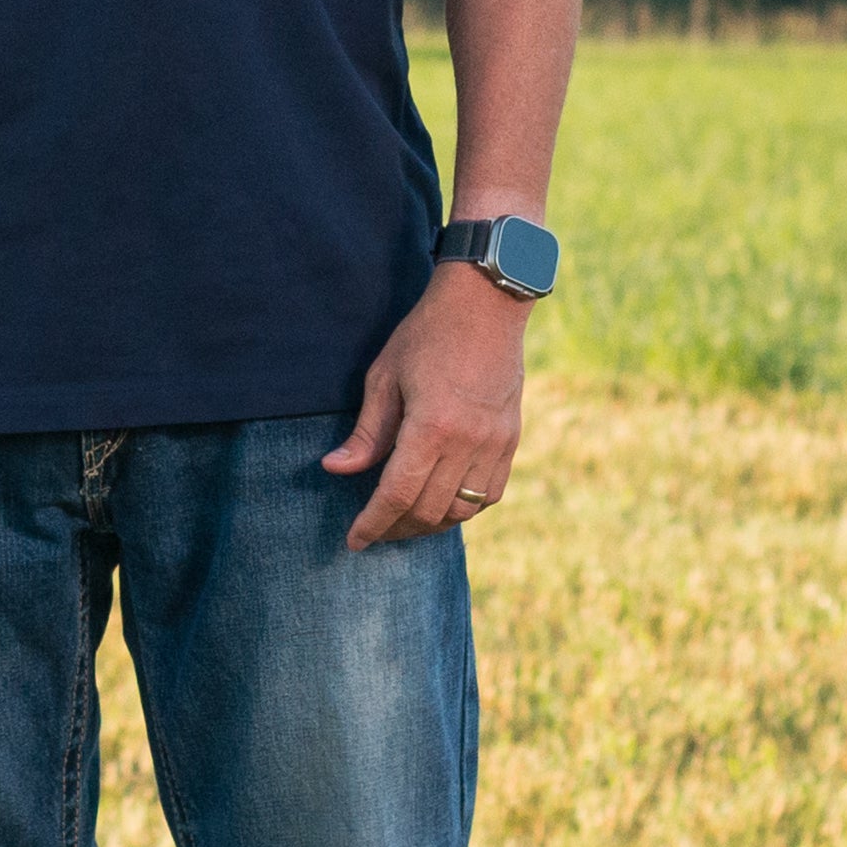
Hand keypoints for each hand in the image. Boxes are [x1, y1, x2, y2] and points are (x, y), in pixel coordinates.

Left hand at [321, 264, 529, 548]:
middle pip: (429, 510)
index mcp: (432, 426)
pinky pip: (490, 495)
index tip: (354, 541)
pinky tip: (442, 504)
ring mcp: (495, 444)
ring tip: (405, 521)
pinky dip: (464, 508)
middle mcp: (468, 442)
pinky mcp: (511, 440)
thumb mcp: (384, 377)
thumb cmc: (427, 335)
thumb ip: (366, 432)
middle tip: (374, 530)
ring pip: (462, 510)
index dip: (373, 524)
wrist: (486, 305)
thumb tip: (335, 469)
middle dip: (396, 528)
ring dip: (431, 523)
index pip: (397, 495)